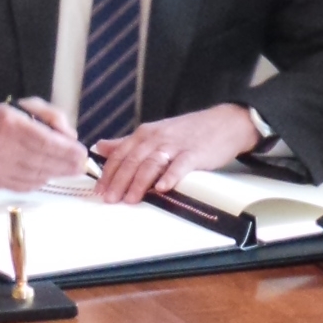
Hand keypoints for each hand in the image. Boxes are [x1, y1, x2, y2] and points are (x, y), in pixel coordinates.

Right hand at [0, 98, 86, 190]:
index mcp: (9, 123)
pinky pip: (26, 185)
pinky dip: (41, 180)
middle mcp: (2, 146)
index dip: (65, 150)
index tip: (81, 153)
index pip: (43, 141)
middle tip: (81, 164)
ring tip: (70, 169)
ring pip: (36, 175)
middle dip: (66, 164)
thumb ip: (50, 117)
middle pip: (42, 160)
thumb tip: (70, 137)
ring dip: (57, 173)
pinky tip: (49, 174)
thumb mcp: (24, 107)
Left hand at [89, 104, 260, 203]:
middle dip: (119, 181)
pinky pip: (180, 165)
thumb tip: (101, 147)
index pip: (120, 154)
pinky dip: (170, 176)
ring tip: (130, 199)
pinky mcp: (194, 153)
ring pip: (152, 163)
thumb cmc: (187, 132)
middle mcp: (156, 138)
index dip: (108, 173)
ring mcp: (175, 145)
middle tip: (110, 199)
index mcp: (144, 134)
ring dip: (139, 182)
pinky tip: (162, 188)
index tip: (99, 190)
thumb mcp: (154, 134)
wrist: (223, 123)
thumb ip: (128, 143)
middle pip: (133, 160)